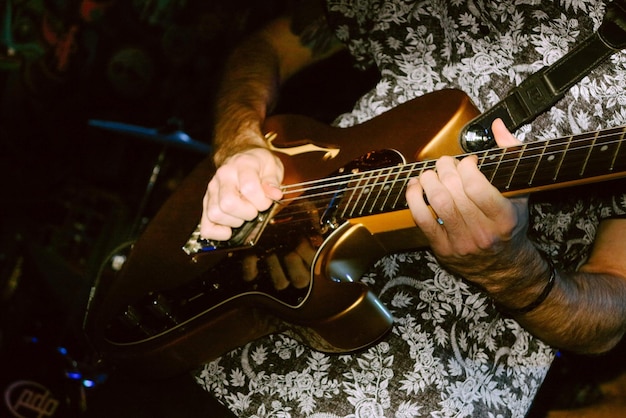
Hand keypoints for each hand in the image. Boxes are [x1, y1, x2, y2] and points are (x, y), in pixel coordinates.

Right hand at [200, 147, 283, 239]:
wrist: (240, 156)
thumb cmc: (257, 164)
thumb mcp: (271, 165)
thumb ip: (273, 181)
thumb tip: (275, 195)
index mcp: (241, 165)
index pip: (249, 188)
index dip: (262, 201)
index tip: (267, 201)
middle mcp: (223, 177)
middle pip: (228, 203)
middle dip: (247, 213)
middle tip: (255, 209)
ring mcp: (211, 190)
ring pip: (215, 214)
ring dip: (234, 221)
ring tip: (244, 214)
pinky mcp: (206, 203)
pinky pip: (206, 227)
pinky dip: (218, 233)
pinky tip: (230, 228)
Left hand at [406, 119, 533, 287]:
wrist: (505, 267)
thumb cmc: (511, 225)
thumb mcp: (521, 191)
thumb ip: (512, 154)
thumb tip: (496, 124)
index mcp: (504, 217)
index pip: (477, 187)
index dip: (467, 167)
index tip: (469, 162)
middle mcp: (483, 232)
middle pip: (454, 193)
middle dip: (445, 169)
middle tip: (445, 163)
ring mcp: (461, 242)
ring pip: (438, 204)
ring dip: (428, 181)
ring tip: (430, 173)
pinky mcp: (442, 249)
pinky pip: (421, 220)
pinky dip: (414, 199)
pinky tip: (415, 187)